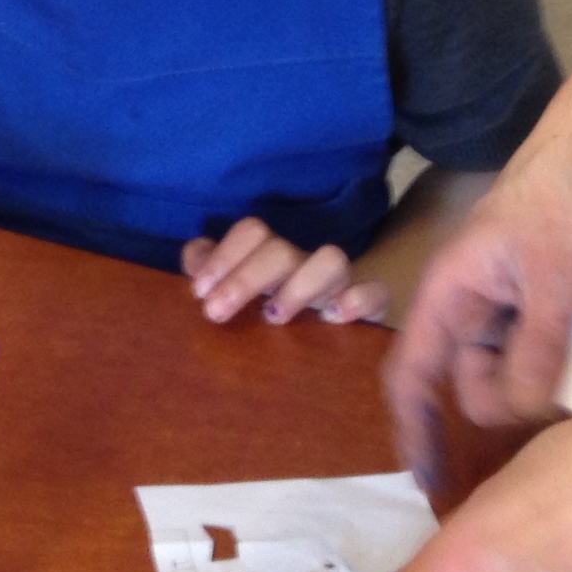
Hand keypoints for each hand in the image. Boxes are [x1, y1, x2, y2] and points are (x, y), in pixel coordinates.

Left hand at [183, 217, 389, 325]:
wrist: (323, 339)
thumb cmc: (265, 307)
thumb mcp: (231, 288)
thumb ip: (207, 269)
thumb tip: (195, 262)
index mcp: (271, 254)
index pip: (252, 232)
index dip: (224, 256)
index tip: (200, 293)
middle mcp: (304, 262)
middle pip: (280, 249)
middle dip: (244, 280)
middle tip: (216, 313)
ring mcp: (336, 284)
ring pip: (332, 259)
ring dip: (299, 286)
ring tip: (274, 317)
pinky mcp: (367, 309)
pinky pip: (376, 293)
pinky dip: (359, 299)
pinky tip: (335, 319)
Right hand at [387, 52, 571, 491]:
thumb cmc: (561, 201)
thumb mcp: (552, 278)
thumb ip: (535, 349)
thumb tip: (519, 415)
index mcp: (449, 297)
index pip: (411, 374)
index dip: (412, 428)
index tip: (425, 478)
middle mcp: (472, 312)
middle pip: (473, 387)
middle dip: (510, 401)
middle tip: (560, 386)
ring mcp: (509, 315)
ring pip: (516, 379)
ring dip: (547, 386)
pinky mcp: (545, 315)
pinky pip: (547, 364)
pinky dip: (568, 371)